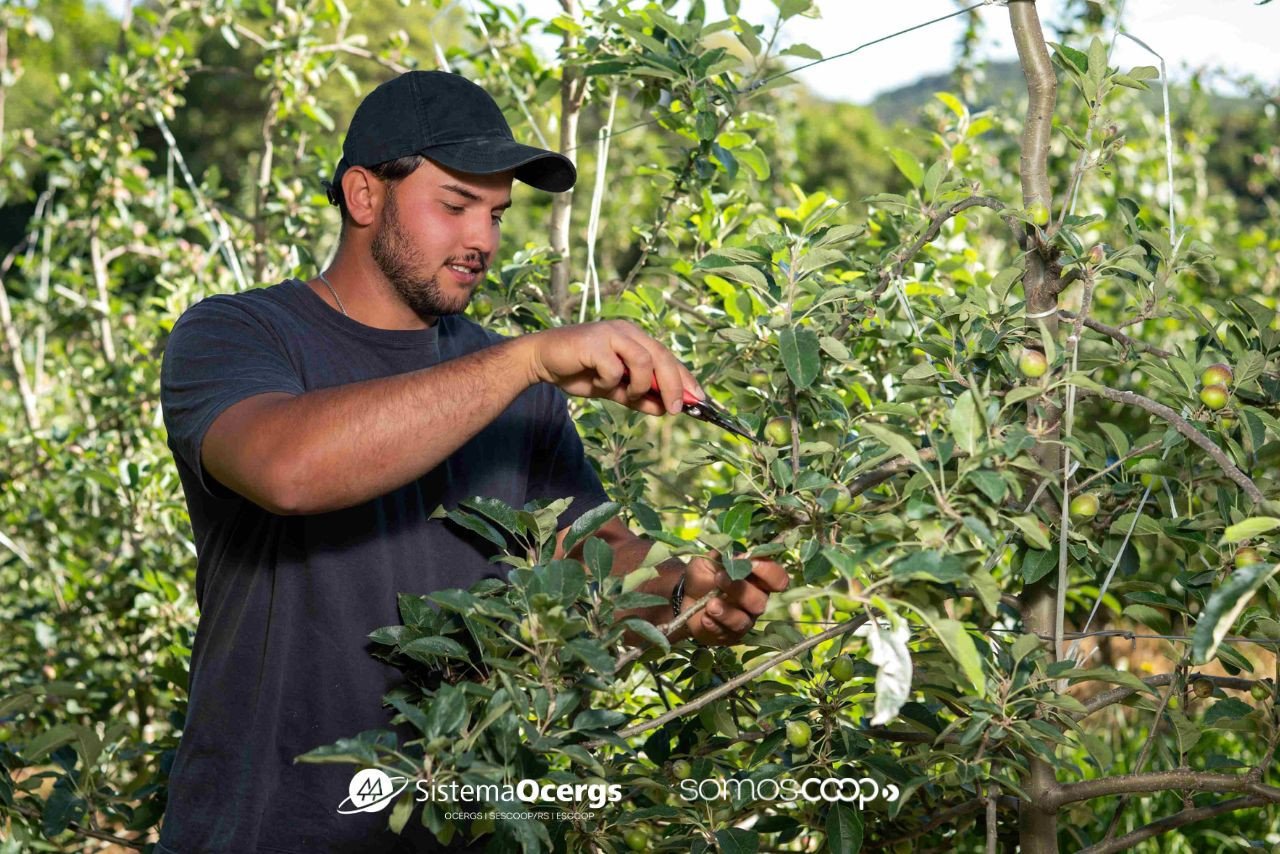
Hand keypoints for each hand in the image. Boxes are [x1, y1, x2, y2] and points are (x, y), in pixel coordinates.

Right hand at [523, 320, 702, 415]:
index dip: (685, 378)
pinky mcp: (595, 341)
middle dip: (673, 386)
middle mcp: (627, 331)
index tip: (698, 400)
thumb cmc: (579, 371)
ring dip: (639, 386)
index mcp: (635, 339)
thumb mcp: (614, 390)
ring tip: (624, 394)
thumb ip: (638, 397)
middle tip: (675, 410)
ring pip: (644, 362)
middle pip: (662, 357)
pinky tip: (596, 381)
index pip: (668, 358)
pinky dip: (609, 382)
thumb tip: (665, 410)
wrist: (542, 361)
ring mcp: (612, 333)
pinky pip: (615, 369)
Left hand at [680, 552, 789, 645]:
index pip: (778, 578)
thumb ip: (723, 556)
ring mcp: (744, 620)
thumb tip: (738, 557)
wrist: (685, 598)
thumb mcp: (709, 560)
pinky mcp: (730, 635)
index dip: (768, 571)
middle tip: (719, 578)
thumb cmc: (704, 576)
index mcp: (758, 580)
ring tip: (710, 604)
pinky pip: (726, 633)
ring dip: (727, 612)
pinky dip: (714, 624)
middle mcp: (757, 601)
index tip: (747, 561)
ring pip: (744, 621)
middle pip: (761, 600)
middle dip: (740, 589)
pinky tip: (704, 618)